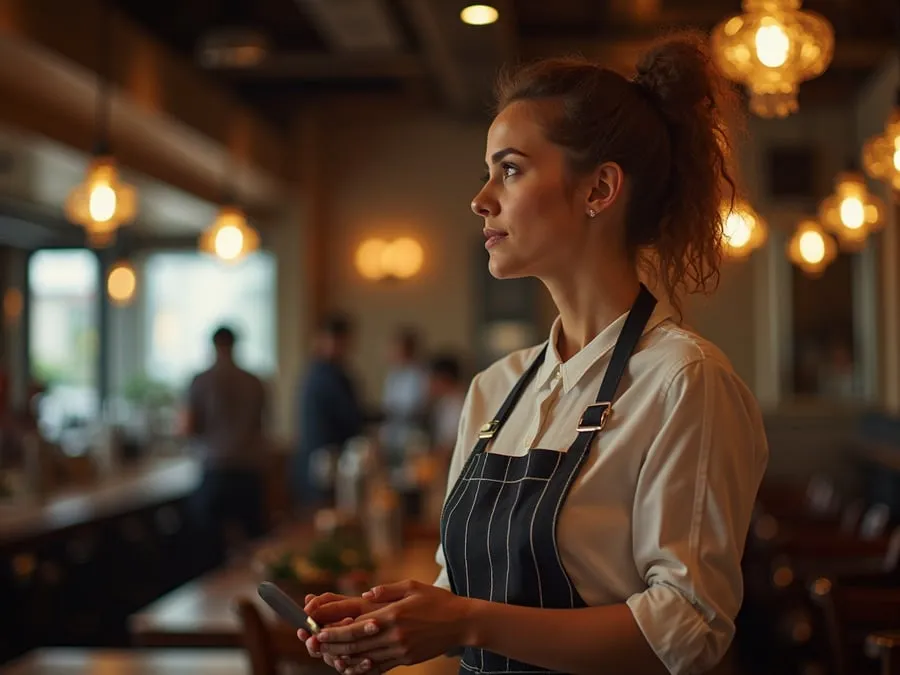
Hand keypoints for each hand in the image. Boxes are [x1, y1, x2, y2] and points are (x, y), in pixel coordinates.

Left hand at [313, 580, 472, 674]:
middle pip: (356, 646)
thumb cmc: (437, 601)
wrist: (461, 623)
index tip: (318, 632)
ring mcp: (401, 650)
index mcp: (393, 615)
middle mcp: (394, 635)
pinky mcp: (407, 659)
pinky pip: (380, 667)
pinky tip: (352, 666)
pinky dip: (364, 668)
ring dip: (344, 659)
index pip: (357, 627)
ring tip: (328, 658)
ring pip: (365, 659)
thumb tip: (366, 593)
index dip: (335, 632)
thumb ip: (387, 590)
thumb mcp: (413, 586)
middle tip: (315, 646)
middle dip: (333, 647)